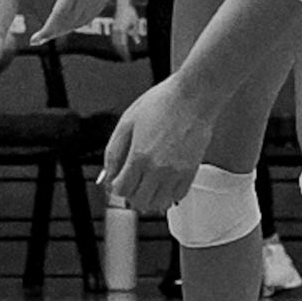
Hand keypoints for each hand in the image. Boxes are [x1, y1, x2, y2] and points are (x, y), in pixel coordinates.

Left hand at [30, 0, 137, 47]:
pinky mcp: (101, 1)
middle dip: (50, 34)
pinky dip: (74, 26)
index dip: (46, 31)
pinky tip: (70, 25)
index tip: (35, 40)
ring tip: (50, 34)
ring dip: (61, 31)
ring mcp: (94, 2)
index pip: (57, 16)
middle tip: (36, 40)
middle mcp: (84, 0)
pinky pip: (85, 19)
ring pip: (75, 24)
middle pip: (65, 24)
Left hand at [98, 76, 216, 213]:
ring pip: (159, 204)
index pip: (122, 190)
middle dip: (131, 195)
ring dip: (150, 198)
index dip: (115, 188)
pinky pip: (178, 196)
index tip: (117, 181)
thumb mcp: (127, 121)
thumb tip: (108, 173)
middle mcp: (159, 169)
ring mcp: (177, 172)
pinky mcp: (191, 171)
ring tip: (147, 185)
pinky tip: (164, 182)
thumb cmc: (163, 102)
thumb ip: (114, 151)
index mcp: (139, 156)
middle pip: (140, 201)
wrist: (193, 97)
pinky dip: (169, 194)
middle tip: (131, 184)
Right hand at [109, 0, 145, 60]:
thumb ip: (135, 33)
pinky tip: (120, 48)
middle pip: (118, 46)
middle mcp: (117, 30)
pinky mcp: (113, 27)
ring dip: (118, 50)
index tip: (129, 58)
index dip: (126, 53)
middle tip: (127, 59)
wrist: (123, 4)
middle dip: (122, 53)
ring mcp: (114, 29)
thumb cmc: (131, 13)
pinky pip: (114, 39)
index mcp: (122, 30)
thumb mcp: (136, 23)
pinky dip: (116, 44)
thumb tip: (137, 41)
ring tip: (123, 55)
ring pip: (114, 43)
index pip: (124, 45)